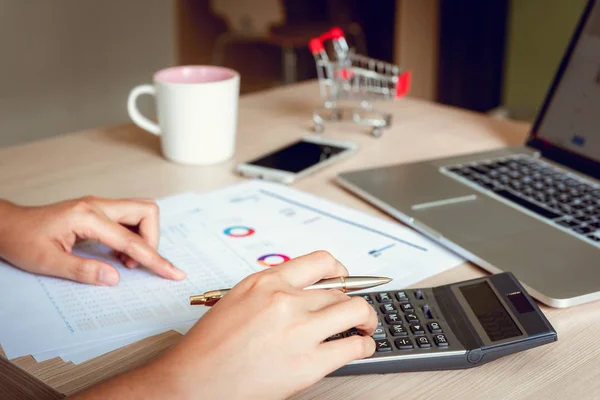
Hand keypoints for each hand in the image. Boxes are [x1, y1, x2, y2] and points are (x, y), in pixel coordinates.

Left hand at [0, 196, 184, 285]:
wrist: (7, 225)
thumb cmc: (22, 241)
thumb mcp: (48, 262)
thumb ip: (84, 270)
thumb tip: (115, 278)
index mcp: (87, 217)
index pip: (132, 240)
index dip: (155, 259)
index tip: (173, 273)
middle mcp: (98, 205)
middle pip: (146, 211)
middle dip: (153, 239)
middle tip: (139, 263)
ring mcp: (99, 205)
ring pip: (141, 212)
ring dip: (143, 237)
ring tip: (125, 261)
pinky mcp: (98, 210)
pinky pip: (128, 218)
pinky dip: (131, 236)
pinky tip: (117, 254)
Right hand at [158, 251, 376, 398]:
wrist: (194, 382)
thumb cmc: (210, 346)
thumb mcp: (239, 299)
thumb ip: (274, 290)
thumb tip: (307, 291)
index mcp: (267, 282)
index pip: (321, 262)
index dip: (340, 270)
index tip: (344, 278)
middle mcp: (285, 301)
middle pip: (339, 292)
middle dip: (349, 302)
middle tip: (353, 313)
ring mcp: (299, 331)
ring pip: (355, 311)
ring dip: (366, 319)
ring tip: (364, 327)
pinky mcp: (309, 364)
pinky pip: (354, 347)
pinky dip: (365, 345)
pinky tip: (360, 347)